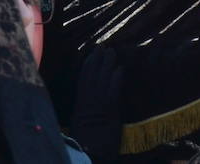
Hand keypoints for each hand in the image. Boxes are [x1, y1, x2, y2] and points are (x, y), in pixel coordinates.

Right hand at [69, 46, 122, 163]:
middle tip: (105, 47)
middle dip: (99, 58)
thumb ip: (83, 106)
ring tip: (113, 53)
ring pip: (103, 77)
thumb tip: (86, 97)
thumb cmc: (84, 140)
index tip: (93, 52)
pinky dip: (116, 78)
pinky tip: (120, 69)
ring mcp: (100, 102)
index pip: (83, 76)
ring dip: (108, 64)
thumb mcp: (78, 120)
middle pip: (93, 73)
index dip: (89, 62)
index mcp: (80, 101)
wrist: (91, 151)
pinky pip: (113, 89)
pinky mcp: (111, 109)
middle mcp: (89, 98)